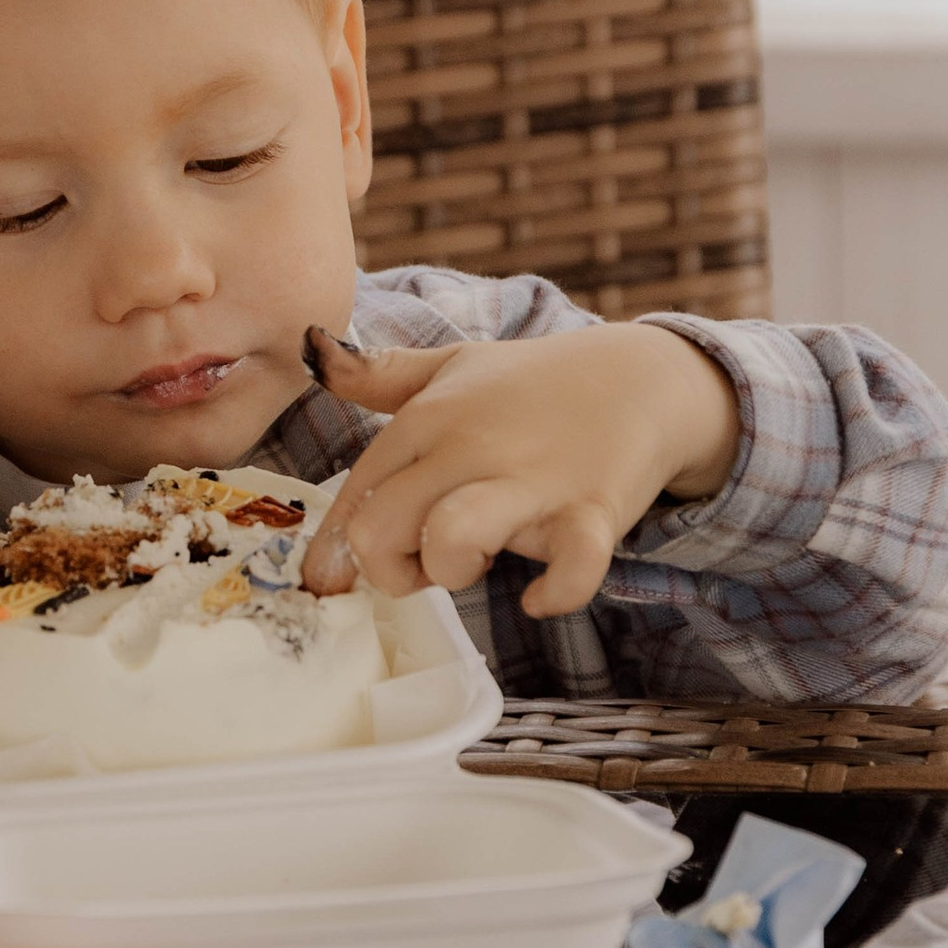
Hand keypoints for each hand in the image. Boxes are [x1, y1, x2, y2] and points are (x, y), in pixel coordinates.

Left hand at [303, 324, 739, 618]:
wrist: (639, 379)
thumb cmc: (532, 385)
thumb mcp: (451, 365)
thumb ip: (377, 372)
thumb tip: (309, 351)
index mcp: (429, 417)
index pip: (355, 493)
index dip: (340, 547)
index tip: (343, 575)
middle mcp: (471, 445)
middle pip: (381, 529)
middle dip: (389, 569)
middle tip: (425, 562)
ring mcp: (532, 480)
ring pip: (452, 539)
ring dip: (451, 571)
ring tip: (475, 561)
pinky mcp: (592, 512)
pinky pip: (570, 571)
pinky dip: (551, 595)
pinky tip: (538, 596)